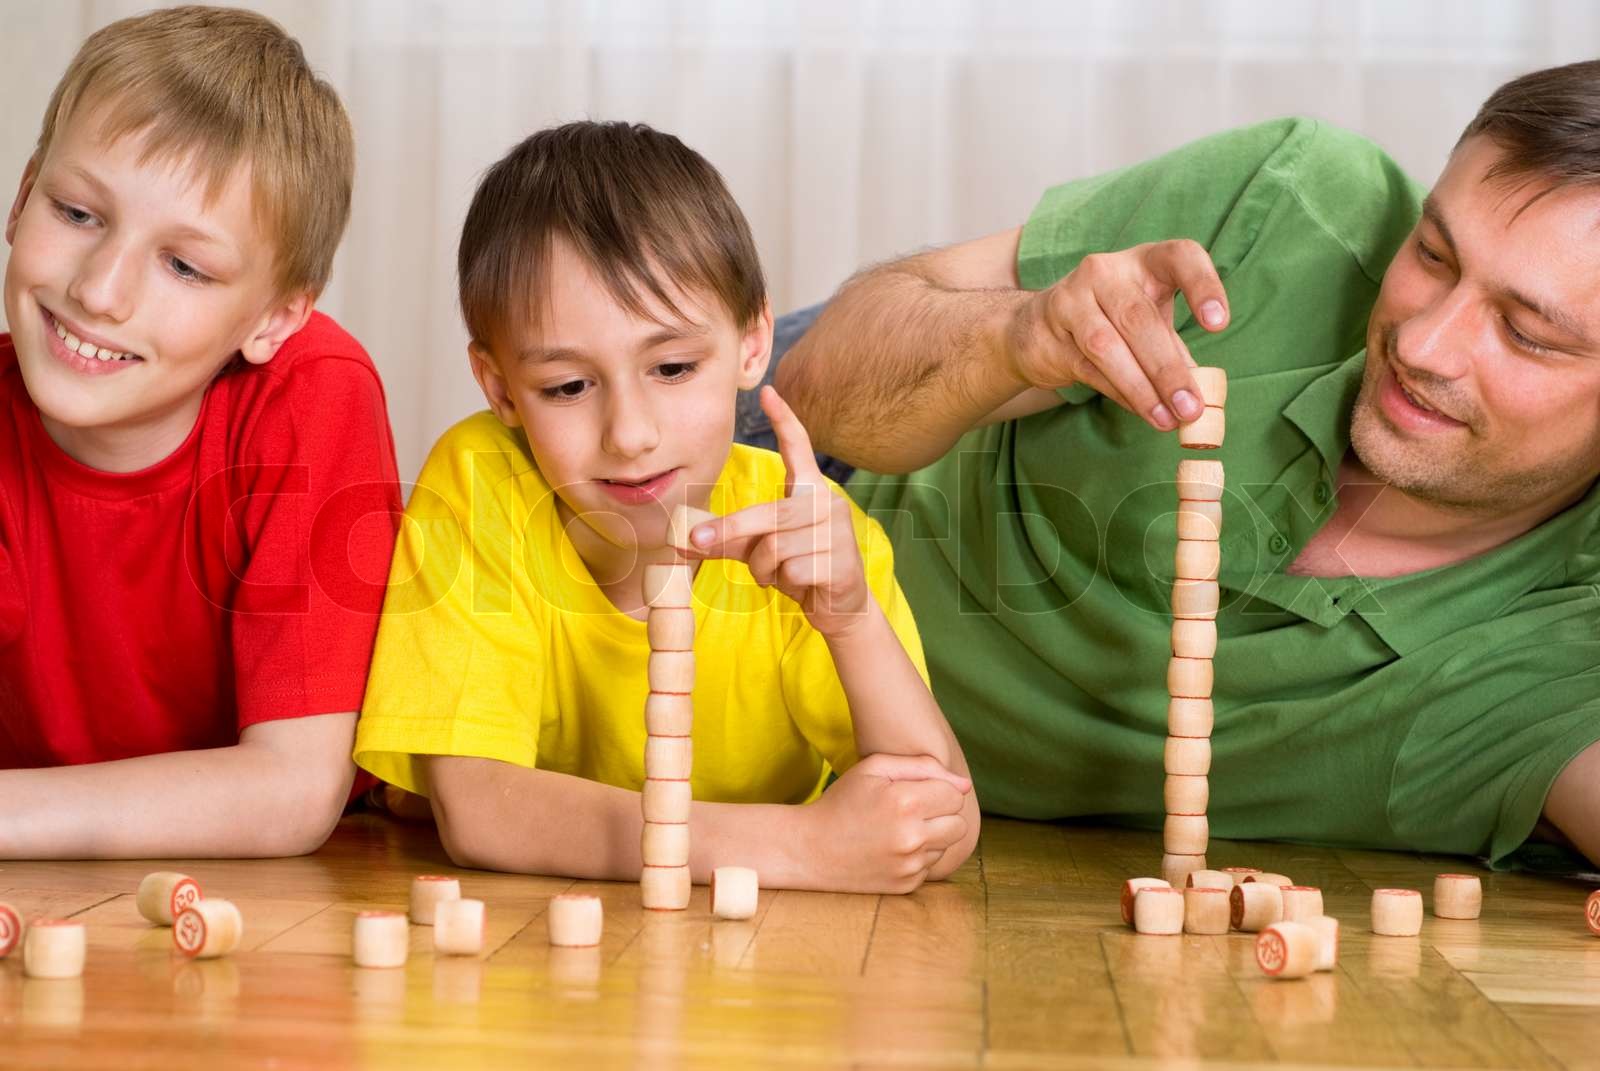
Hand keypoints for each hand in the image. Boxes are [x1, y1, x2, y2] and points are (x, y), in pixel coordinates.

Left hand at [687, 386, 869, 637]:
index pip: (799, 449)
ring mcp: (837, 532)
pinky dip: (784, 583)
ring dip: (763, 569)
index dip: (784, 420)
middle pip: (768, 513)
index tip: (768, 391)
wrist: (841, 607)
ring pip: (775, 547)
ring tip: (777, 575)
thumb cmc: (800, 569)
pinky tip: (800, 585)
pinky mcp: (841, 562)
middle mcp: (827, 503)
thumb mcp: (760, 549)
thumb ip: (727, 538)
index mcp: (810, 492)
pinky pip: (792, 570)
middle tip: (699, 541)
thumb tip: (681, 537)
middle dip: (731, 532)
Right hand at [798, 753, 972, 893]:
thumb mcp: (874, 768)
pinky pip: (930, 866)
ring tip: (899, 829)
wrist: (809, 849)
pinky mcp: (906, 885)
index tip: (914, 791)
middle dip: (942, 815)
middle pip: (959, 824)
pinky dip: (918, 857)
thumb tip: (965, 785)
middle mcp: (912, 837)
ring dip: (931, 836)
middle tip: (912, 810)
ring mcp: (909, 865)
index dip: (937, 790)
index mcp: (905, 802)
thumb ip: (922, 766)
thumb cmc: (842, 801)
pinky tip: (891, 848)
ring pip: (947, 846)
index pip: (954, 795)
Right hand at [1007, 239, 1228, 429]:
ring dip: (1141, 388)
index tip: (1218, 325)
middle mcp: (1105, 271)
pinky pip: (1088, 368)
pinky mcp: (1051, 333)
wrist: (1038, 324)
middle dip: (1167, 369)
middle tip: (1190, 407)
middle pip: (1139, 318)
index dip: (1202, 286)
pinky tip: (1141, 410)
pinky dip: (1119, 393)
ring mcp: (1072, 299)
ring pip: (1108, 346)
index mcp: (1143, 261)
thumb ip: (1173, 347)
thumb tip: (1201, 390)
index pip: (1179, 257)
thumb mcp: (1148, 319)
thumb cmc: (1109, 317)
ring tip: (1166, 419)